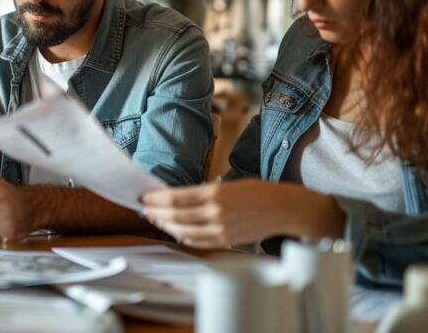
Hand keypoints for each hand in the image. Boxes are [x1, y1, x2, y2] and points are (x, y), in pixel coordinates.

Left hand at [141, 179, 343, 248]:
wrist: (283, 210)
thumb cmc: (258, 192)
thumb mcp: (228, 185)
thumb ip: (203, 192)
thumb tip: (176, 197)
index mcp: (215, 194)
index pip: (175, 198)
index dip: (155, 198)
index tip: (144, 196)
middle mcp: (216, 213)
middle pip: (174, 216)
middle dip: (155, 212)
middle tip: (144, 207)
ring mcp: (220, 230)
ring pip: (182, 231)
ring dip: (165, 225)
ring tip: (155, 218)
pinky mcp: (225, 242)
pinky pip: (196, 242)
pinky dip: (182, 237)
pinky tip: (174, 230)